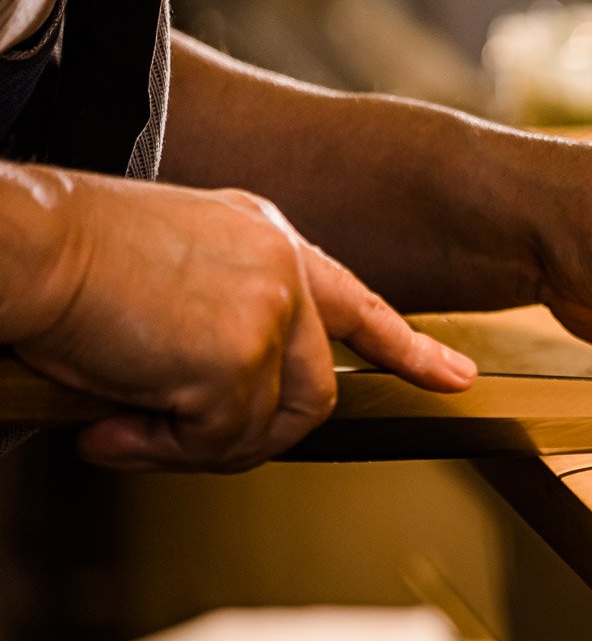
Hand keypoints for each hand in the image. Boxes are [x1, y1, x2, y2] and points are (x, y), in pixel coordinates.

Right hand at [5, 168, 475, 471]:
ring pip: (270, 423)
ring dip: (199, 444)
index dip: (406, 347)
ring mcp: (271, 309)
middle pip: (315, 390)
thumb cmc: (77, 262)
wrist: (27, 246)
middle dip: (255, 434)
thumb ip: (224, 323)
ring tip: (129, 426)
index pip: (357, 301)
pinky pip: (221, 439)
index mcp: (269, 240)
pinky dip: (165, 449)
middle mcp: (284, 268)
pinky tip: (116, 423)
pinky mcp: (242, 353)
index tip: (452, 376)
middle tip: (179, 440)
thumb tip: (226, 409)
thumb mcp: (176, 274)